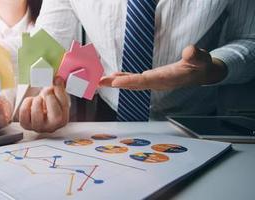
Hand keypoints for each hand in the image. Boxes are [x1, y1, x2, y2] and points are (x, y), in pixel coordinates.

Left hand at [19, 78, 69, 132]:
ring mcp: (38, 127)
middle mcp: (51, 127)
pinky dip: (27, 103)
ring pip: (37, 113)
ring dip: (37, 100)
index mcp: (62, 120)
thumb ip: (59, 88)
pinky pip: (24, 112)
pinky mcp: (26, 125)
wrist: (38, 110)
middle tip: (46, 90)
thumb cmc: (48, 104)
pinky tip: (31, 102)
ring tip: (38, 98)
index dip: (58, 93)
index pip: (64, 107)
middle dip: (49, 98)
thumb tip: (57, 80)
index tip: (55, 83)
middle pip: (55, 116)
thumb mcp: (57, 96)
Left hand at [100, 45, 227, 89]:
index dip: (130, 81)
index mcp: (167, 79)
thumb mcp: (201, 58)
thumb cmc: (201, 65)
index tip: (116, 82)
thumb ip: (196, 56)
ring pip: (132, 83)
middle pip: (134, 84)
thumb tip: (190, 51)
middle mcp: (157, 83)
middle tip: (99, 83)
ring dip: (116, 82)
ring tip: (100, 81)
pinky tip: (113, 77)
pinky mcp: (152, 78)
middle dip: (116, 84)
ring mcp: (153, 81)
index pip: (146, 81)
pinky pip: (135, 79)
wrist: (201, 74)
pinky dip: (123, 78)